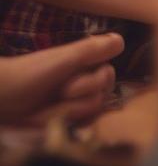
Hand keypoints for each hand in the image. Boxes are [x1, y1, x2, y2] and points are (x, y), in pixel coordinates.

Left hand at [0, 32, 123, 124]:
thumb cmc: (27, 75)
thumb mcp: (62, 59)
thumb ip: (92, 50)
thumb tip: (121, 39)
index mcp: (85, 65)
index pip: (108, 75)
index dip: (92, 81)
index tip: (68, 81)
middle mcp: (83, 82)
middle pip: (101, 96)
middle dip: (77, 98)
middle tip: (55, 93)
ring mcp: (73, 103)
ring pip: (90, 113)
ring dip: (65, 112)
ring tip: (44, 108)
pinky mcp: (64, 121)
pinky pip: (80, 127)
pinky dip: (66, 125)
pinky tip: (51, 122)